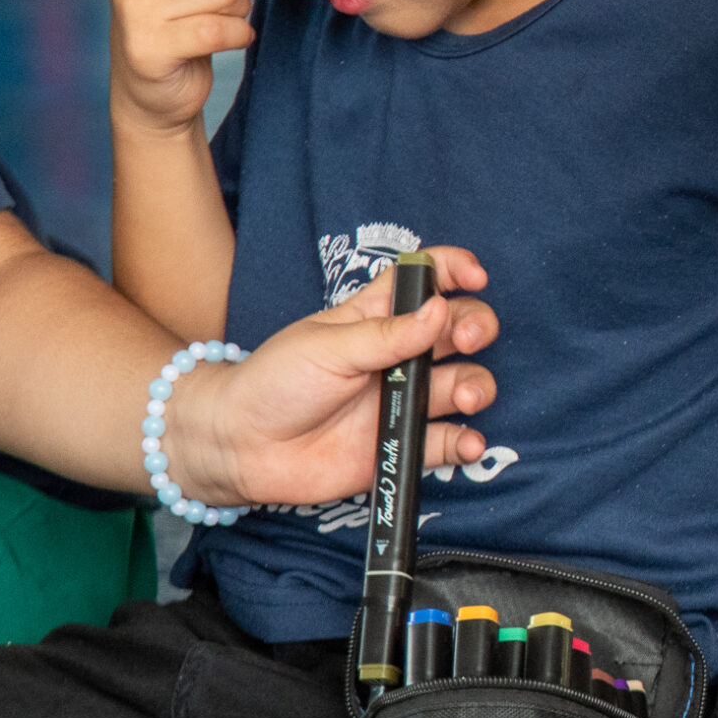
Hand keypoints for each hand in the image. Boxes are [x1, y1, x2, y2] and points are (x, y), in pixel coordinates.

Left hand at [167, 245, 499, 507]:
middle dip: (476, 327)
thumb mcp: (326, 347)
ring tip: (466, 398)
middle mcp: (398, 356)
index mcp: (375, 317)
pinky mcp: (401, 444)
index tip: (476, 277)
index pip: (424, 280)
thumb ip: (387, 335)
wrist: (241, 447)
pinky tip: (467, 443)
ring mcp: (402, 401)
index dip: (454, 270)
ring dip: (476, 386)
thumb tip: (440, 311)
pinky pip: (446, 442)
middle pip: (457, 329)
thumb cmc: (273, 382)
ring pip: (462, 384)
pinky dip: (465, 443)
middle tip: (466, 340)